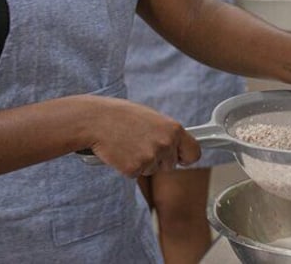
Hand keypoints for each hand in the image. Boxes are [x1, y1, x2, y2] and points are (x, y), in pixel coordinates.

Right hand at [82, 97, 200, 177]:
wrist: (96, 120)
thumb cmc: (122, 116)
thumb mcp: (152, 118)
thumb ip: (167, 132)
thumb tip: (179, 144)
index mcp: (174, 129)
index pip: (194, 153)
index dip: (187, 157)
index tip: (182, 158)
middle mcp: (166, 143)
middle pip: (171, 165)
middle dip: (158, 160)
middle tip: (141, 144)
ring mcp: (151, 157)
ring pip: (152, 170)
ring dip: (142, 162)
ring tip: (128, 143)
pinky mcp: (135, 169)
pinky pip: (136, 173)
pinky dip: (128, 166)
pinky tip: (120, 152)